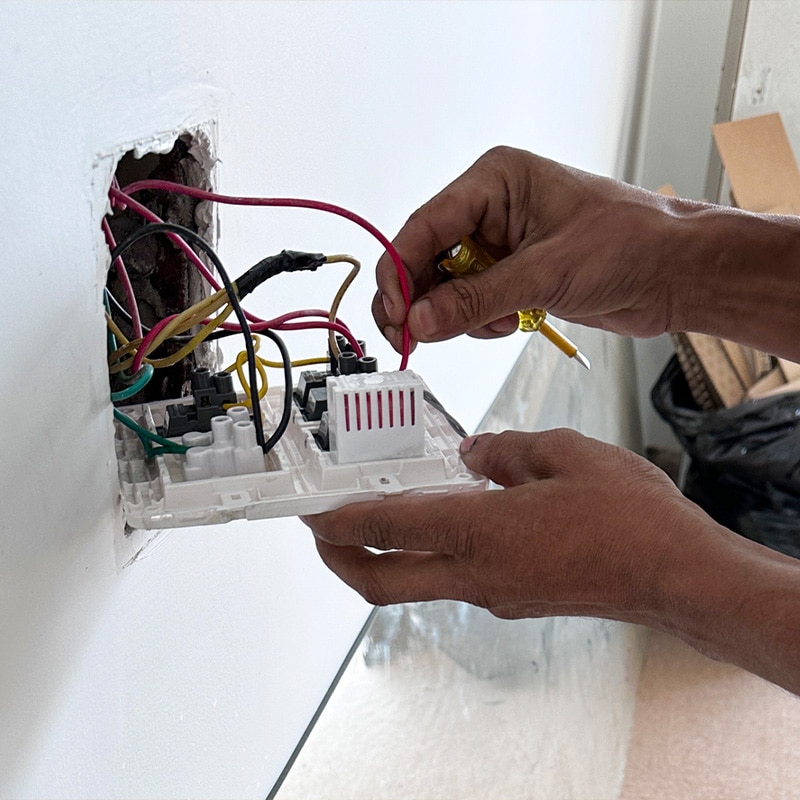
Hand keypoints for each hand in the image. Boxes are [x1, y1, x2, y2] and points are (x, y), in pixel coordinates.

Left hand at [303, 429, 712, 622]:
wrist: (676, 575)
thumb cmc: (629, 518)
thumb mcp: (563, 454)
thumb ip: (505, 450)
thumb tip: (476, 453)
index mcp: (479, 532)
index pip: (384, 528)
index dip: (337, 520)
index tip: (311, 512)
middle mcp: (476, 573)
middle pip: (381, 581)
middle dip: (340, 558)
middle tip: (324, 530)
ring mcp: (494, 593)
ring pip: (416, 581)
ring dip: (388, 554)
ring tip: (384, 514)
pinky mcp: (514, 598)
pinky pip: (456, 578)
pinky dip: (436, 552)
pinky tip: (453, 519)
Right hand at [374, 146, 691, 351]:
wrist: (675, 273)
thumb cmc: (629, 243)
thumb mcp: (546, 273)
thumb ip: (476, 300)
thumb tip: (420, 322)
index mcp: (495, 181)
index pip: (426, 226)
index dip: (401, 271)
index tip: (396, 312)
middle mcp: (491, 209)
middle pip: (427, 258)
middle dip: (421, 300)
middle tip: (409, 337)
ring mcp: (501, 244)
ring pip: (445, 286)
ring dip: (457, 314)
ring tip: (492, 324)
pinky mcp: (512, 274)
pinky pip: (472, 303)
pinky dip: (480, 321)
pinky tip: (509, 324)